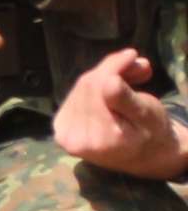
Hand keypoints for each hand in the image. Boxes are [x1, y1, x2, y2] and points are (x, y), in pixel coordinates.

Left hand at [54, 48, 187, 179]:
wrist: (144, 155)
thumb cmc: (150, 134)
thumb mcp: (146, 116)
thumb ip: (126, 101)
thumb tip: (109, 82)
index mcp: (98, 139)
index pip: (96, 88)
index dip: (113, 66)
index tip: (133, 55)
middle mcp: (73, 140)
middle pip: (86, 86)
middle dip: (112, 70)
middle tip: (137, 63)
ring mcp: (63, 135)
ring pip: (80, 88)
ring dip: (105, 76)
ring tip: (131, 75)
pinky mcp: (60, 128)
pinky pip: (75, 96)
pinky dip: (94, 86)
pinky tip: (112, 86)